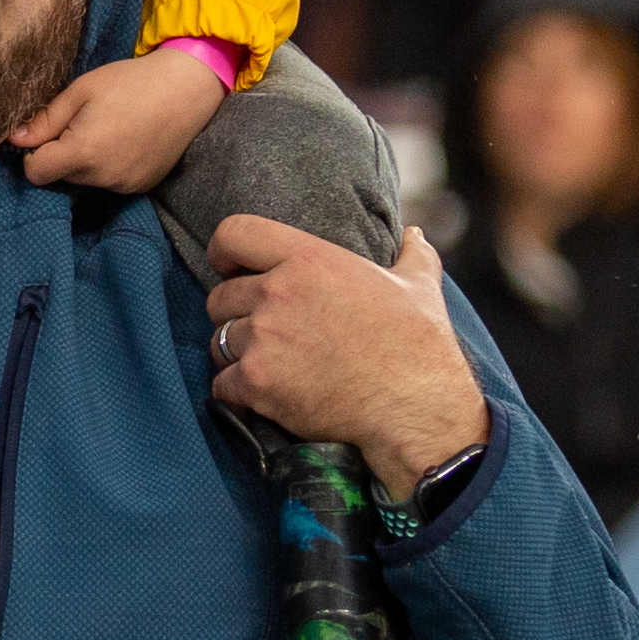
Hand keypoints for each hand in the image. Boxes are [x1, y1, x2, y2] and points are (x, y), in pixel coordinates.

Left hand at [13, 43, 227, 196]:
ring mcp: (125, 185)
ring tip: (109, 128)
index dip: (33, 154)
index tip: (47, 133)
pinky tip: (126, 140)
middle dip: (62, 154)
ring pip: (86, 181)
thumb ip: (46, 120)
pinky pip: (111, 182)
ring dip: (87, 162)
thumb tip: (15, 139)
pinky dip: (109, 166)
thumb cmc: (131, 82)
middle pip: (61, 177)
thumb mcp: (82, 90)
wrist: (186, 89)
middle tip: (84, 122)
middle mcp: (103, 178)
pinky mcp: (142, 186)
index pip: (36, 173)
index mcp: (82, 153)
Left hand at [209, 221, 488, 497]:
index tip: (226, 267)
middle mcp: (277, 292)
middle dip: (234, 315)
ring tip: (269, 367)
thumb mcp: (419, 286)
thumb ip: (411, 254)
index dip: (223, 251)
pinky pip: (222, 384)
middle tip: (263, 334)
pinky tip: (263, 398)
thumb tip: (415, 234)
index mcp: (309, 259)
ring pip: (219, 342)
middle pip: (219, 297)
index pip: (235, 233)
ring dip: (237, 356)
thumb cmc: (417, 344)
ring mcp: (263, 337)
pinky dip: (237, 394)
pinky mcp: (256, 381)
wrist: (414, 406)